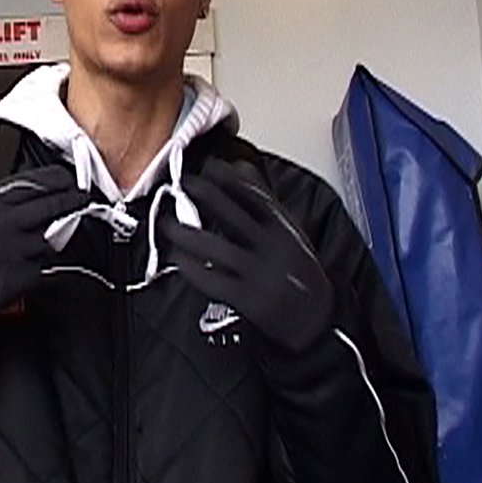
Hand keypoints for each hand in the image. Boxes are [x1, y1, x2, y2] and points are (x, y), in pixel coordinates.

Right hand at [0, 165, 88, 331]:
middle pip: (52, 205)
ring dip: (49, 243)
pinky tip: (27, 271)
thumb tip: (27, 198)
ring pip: (50, 239)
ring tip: (33, 248)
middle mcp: (2, 224)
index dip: (57, 179)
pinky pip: (45, 269)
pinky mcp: (19, 277)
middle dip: (72, 200)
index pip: (32, 184)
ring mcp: (13, 250)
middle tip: (82, 199)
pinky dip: (41, 270)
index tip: (68, 179)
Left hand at [160, 158, 334, 351]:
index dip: (229, 179)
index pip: (255, 195)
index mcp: (284, 228)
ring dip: (186, 234)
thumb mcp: (288, 229)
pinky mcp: (247, 299)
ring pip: (216, 249)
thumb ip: (264, 198)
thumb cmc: (297, 268)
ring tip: (166, 223)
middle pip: (233, 215)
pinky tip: (177, 258)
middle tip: (180, 184)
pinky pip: (213, 280)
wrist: (315, 317)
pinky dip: (191, 268)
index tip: (208, 165)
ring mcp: (259, 274)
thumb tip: (239, 165)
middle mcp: (272, 248)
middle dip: (204, 196)